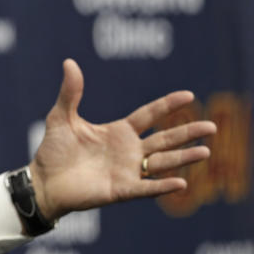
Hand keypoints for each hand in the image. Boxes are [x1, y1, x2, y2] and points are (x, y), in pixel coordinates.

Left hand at [29, 59, 214, 221]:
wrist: (43, 180)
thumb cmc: (53, 150)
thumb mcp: (61, 117)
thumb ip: (70, 92)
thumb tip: (69, 62)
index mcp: (118, 132)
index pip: (149, 115)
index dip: (168, 105)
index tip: (189, 95)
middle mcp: (128, 151)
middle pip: (164, 140)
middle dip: (187, 133)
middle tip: (212, 127)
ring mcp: (127, 172)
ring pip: (162, 163)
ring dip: (183, 158)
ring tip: (205, 152)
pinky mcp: (120, 191)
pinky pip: (146, 189)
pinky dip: (162, 186)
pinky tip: (181, 183)